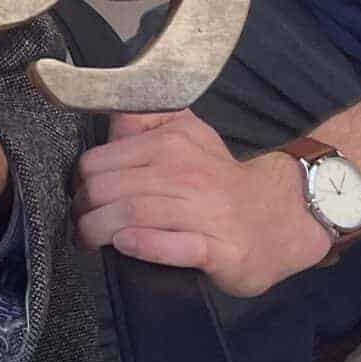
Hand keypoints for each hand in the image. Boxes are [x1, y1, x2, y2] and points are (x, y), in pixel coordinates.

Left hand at [72, 109, 333, 296]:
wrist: (284, 214)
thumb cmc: (221, 178)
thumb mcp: (188, 135)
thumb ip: (146, 120)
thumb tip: (108, 110)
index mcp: (172, 143)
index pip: (101, 160)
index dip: (79, 181)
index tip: (76, 196)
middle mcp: (187, 173)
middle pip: (110, 189)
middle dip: (83, 210)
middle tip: (77, 225)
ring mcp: (206, 212)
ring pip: (134, 215)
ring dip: (99, 230)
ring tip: (88, 241)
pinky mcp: (221, 251)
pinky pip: (173, 246)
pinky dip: (143, 245)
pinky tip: (125, 244)